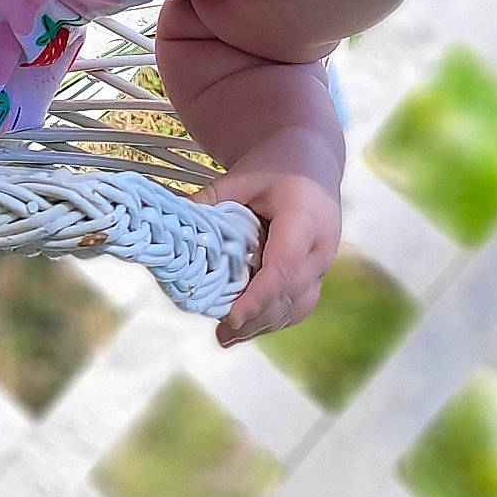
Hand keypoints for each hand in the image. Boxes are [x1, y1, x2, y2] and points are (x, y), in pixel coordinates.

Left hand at [197, 165, 341, 345]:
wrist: (310, 159)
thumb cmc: (274, 165)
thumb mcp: (240, 176)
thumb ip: (210, 201)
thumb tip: (173, 226)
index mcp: (305, 218)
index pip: (283, 267)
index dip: (258, 296)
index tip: (232, 318)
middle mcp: (321, 246)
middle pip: (290, 293)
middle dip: (256, 317)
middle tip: (221, 334)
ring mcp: (323, 262)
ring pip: (297, 305)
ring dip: (265, 324)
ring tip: (227, 337)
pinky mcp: (318, 272)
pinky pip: (300, 303)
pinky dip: (275, 318)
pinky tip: (247, 328)